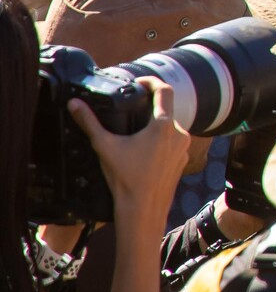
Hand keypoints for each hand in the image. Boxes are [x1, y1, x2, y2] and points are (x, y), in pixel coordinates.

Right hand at [75, 78, 190, 225]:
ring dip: (155, 125)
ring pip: (170, 127)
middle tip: (132, 108)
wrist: (143, 209)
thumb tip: (74, 103)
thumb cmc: (125, 178)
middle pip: (166, 110)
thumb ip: (90, 123)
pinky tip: (144, 150)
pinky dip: (161, 141)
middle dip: (150, 107)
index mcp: (163, 125)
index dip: (152, 81)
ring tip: (135, 131)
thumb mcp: (105, 146)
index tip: (140, 82)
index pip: (165, 90)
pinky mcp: (183, 160)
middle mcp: (179, 133)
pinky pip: (173, 143)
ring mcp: (184, 148)